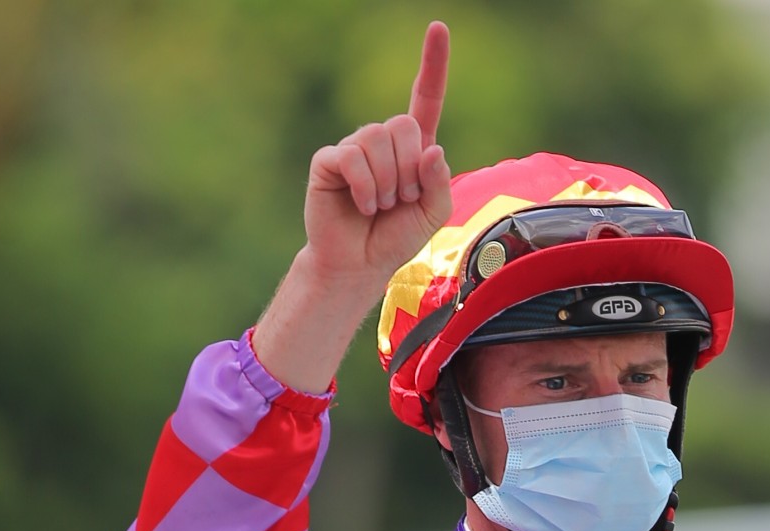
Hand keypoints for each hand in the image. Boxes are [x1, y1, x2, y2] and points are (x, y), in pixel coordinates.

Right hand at [253, 21, 452, 392]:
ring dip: (388, 184)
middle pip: (404, 125)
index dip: (433, 64)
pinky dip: (364, 186)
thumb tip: (431, 150)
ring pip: (379, 142)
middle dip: (410, 170)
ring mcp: (353, 148)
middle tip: (400, 200)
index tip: (438, 28)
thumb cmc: (395, 238)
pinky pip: (352, 158)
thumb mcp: (433, 214)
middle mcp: (382, 141)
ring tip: (379, 207)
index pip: (425, 98)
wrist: (360, 264)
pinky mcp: (329, 161)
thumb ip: (440, 184)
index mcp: (413, 148)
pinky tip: (362, 204)